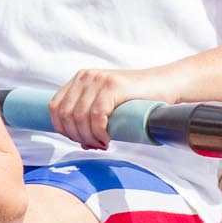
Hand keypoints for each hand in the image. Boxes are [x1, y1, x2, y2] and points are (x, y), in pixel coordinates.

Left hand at [46, 66, 183, 149]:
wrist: (165, 84)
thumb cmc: (137, 99)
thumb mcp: (107, 105)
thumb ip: (91, 117)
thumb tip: (79, 140)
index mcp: (79, 80)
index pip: (55, 107)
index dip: (62, 129)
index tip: (78, 140)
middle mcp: (85, 77)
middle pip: (65, 114)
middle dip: (76, 136)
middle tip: (93, 145)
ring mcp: (98, 79)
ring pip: (79, 117)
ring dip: (88, 137)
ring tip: (102, 144)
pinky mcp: (113, 85)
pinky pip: (96, 115)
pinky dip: (99, 132)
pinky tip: (107, 139)